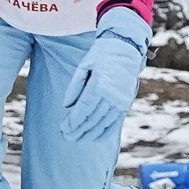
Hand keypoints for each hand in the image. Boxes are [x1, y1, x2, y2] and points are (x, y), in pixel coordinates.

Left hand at [60, 9, 149, 143]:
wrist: (126, 49)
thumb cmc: (102, 55)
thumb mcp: (84, 65)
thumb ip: (74, 87)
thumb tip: (67, 107)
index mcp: (98, 84)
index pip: (82, 109)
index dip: (72, 121)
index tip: (63, 128)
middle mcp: (111, 95)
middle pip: (91, 119)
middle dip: (77, 130)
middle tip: (67, 137)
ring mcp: (120, 101)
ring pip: (102, 124)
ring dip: (88, 134)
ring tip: (76, 138)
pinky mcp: (126, 104)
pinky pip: (115, 123)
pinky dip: (104, 133)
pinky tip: (93, 138)